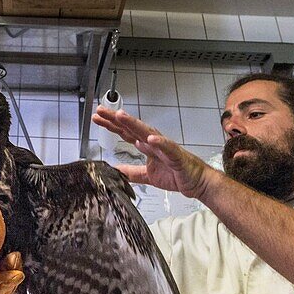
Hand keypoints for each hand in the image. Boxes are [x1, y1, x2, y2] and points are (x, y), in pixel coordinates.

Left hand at [92, 106, 215, 198]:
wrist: (197, 183)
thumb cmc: (176, 175)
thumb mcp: (147, 175)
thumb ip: (131, 173)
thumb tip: (115, 171)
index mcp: (147, 146)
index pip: (125, 133)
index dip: (111, 125)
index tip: (97, 118)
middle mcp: (154, 142)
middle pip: (132, 128)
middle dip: (116, 119)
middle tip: (100, 110)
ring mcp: (165, 147)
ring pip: (147, 132)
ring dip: (134, 124)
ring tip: (121, 116)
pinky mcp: (176, 156)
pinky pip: (167, 148)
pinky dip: (159, 142)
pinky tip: (150, 138)